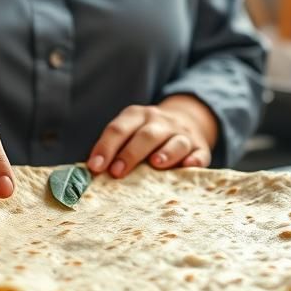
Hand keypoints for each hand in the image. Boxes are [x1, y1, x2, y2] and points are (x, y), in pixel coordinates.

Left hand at [87, 95, 217, 177]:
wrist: (188, 120)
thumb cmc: (148, 137)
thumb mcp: (130, 132)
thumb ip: (113, 149)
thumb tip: (89, 174)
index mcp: (138, 116)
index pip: (119, 129)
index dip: (105, 147)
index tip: (95, 167)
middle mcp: (161, 122)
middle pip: (147, 134)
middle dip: (131, 153)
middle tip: (117, 172)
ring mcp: (183, 134)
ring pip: (176, 141)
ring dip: (166, 152)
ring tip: (155, 164)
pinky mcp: (200, 148)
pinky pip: (199, 153)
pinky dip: (194, 160)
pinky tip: (188, 166)